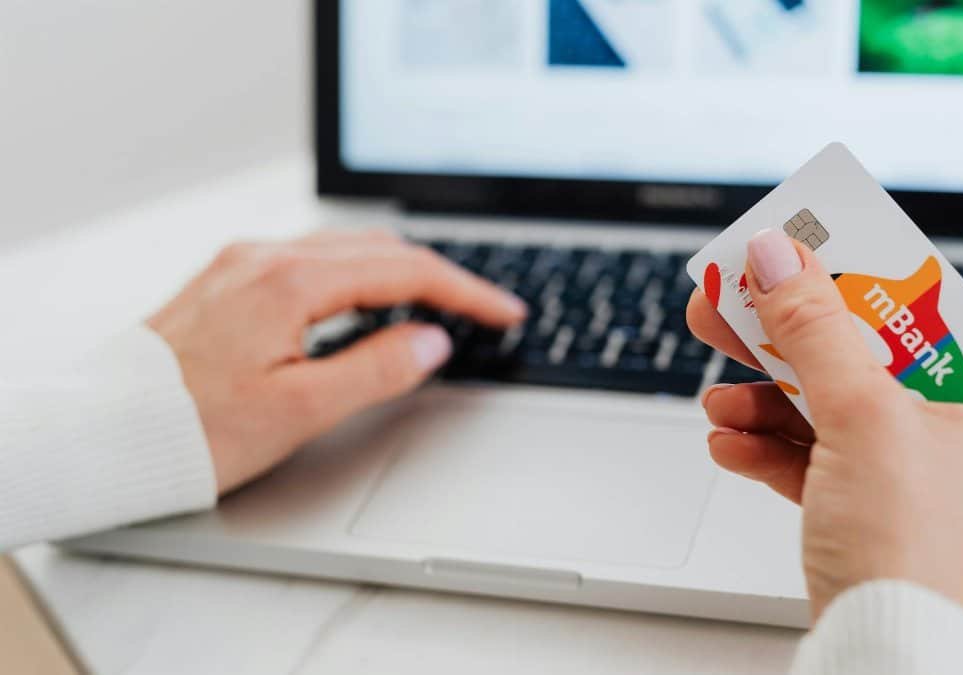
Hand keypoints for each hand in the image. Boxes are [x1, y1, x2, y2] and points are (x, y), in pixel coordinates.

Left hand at [148, 230, 525, 493]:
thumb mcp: (298, 410)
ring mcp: (244, 263)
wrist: (106, 429)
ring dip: (402, 271)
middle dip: (442, 276)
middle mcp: (265, 258)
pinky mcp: (230, 278)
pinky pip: (314, 259)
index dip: (466, 292)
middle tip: (485, 309)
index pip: (404, 272)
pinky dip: (360, 274)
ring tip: (440, 304)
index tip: (505, 312)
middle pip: (381, 249)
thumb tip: (432, 341)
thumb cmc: (189, 428)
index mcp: (288, 283)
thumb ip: (376, 369)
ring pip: (347, 249)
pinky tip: (369, 300)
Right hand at [687, 229, 962, 638]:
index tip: (801, 252)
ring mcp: (917, 486)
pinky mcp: (873, 519)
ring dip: (767, 404)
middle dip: (788, 343)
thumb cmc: (915, 559)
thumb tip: (781, 258)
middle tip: (735, 307)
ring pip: (832, 415)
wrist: (887, 665)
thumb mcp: (862, 419)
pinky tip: (730, 445)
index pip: (922, 316)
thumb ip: (815, 329)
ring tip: (718, 399)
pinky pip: (818, 464)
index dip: (855, 279)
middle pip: (863, 362)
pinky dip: (773, 451)